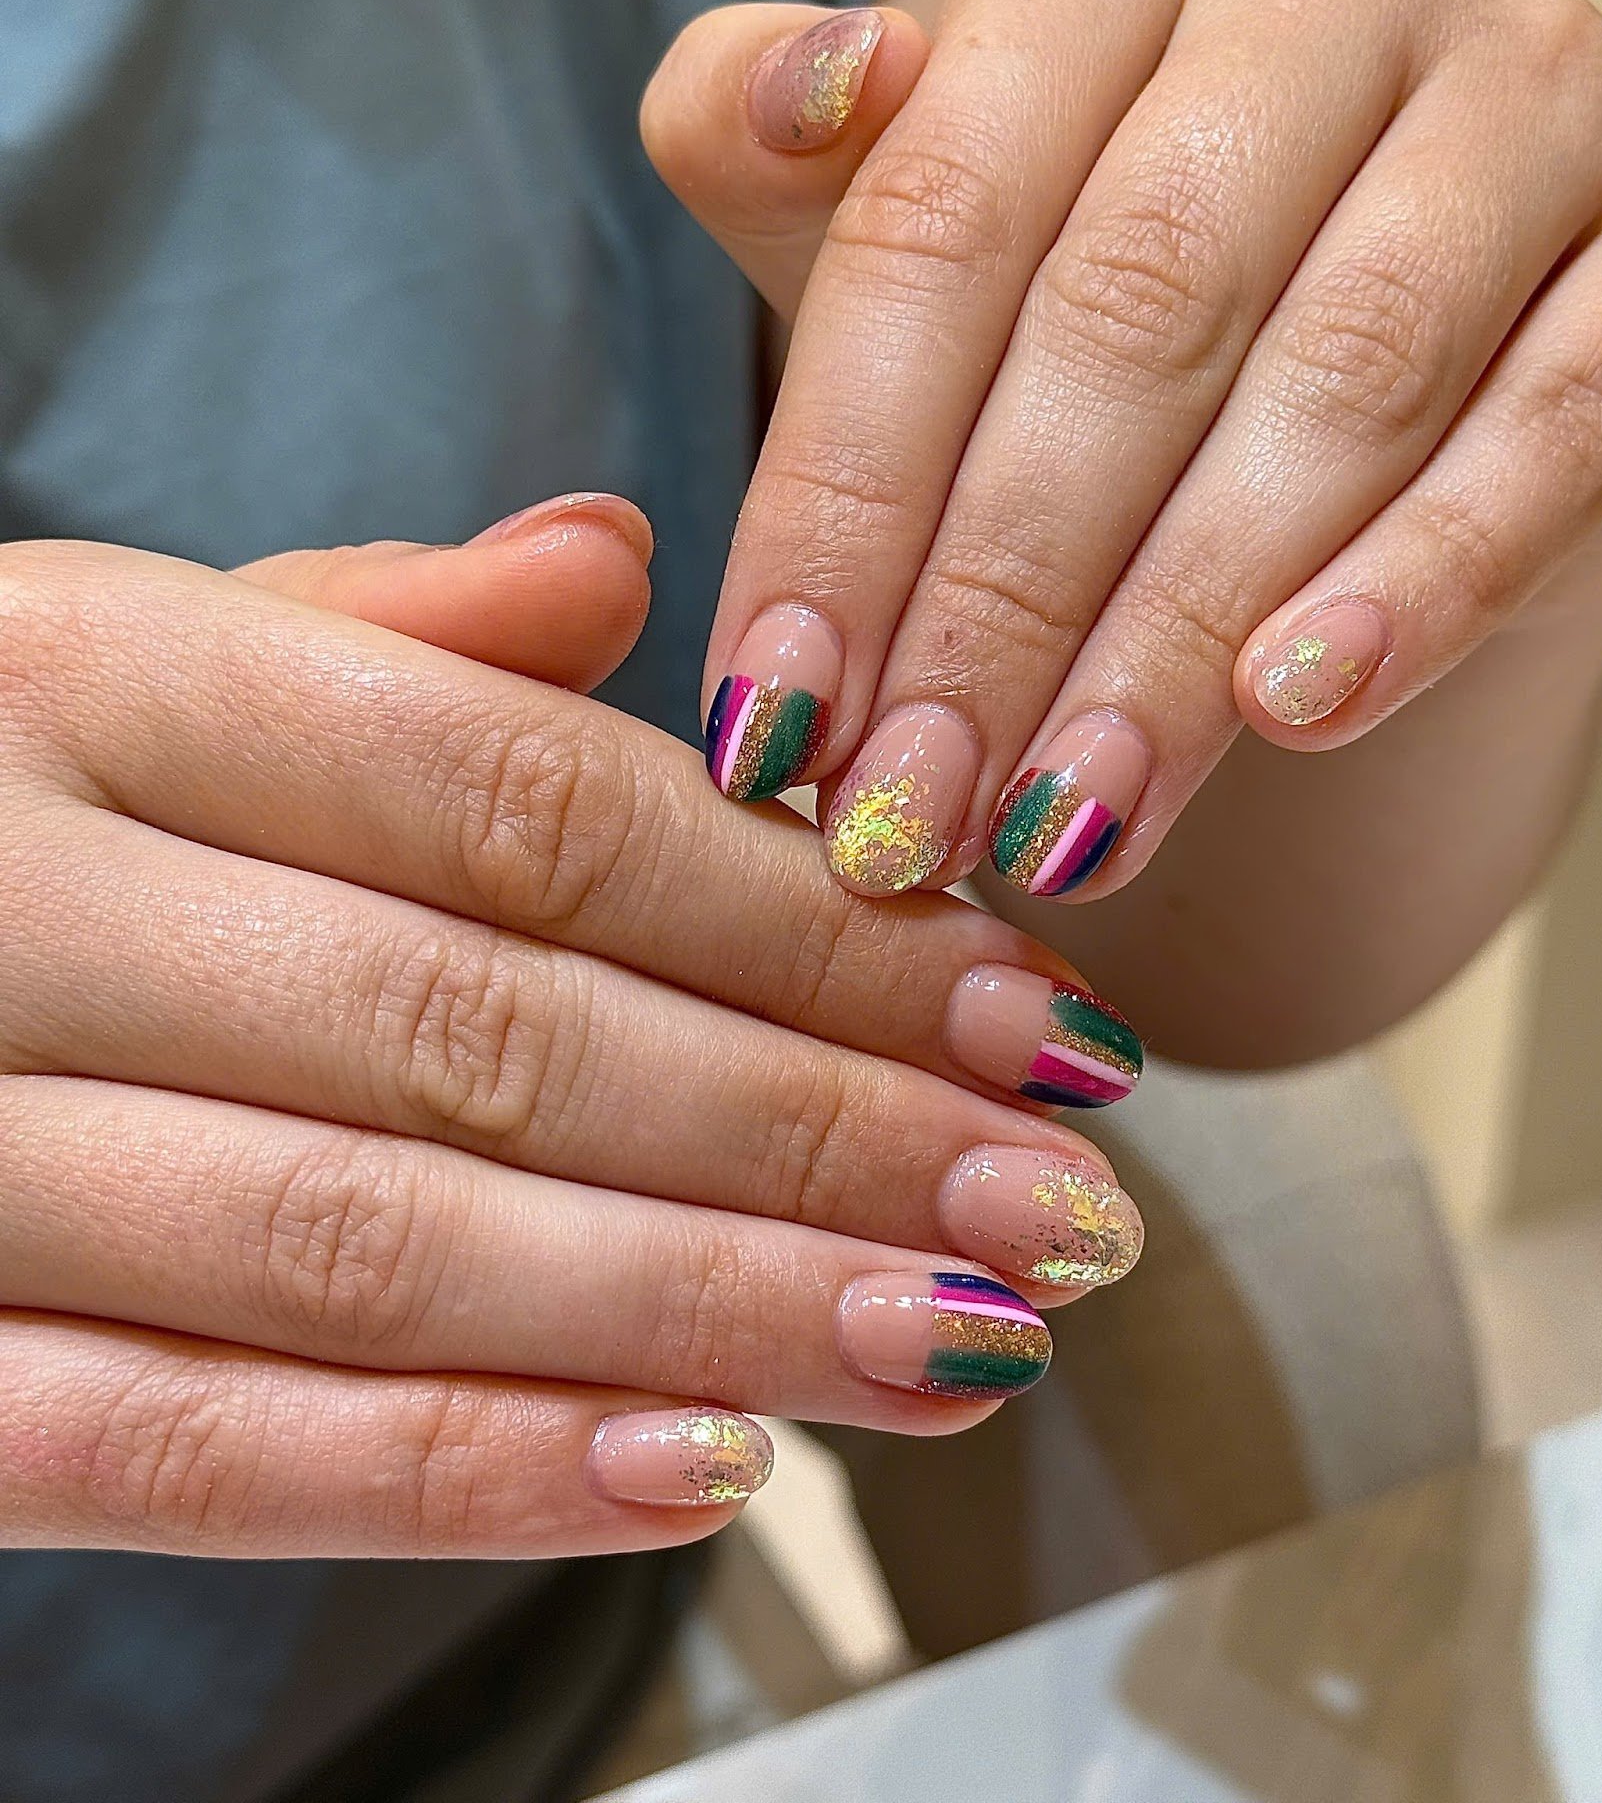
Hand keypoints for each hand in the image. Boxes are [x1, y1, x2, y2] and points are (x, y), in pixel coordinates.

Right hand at [0, 511, 1146, 1559]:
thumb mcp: (120, 649)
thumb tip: (614, 558)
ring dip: (709, 1312)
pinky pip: (185, 1447)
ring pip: (380, 1245)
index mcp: (88, 674)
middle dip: (819, 1135)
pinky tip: (706, 1471)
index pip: (530, 806)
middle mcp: (9, 893)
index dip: (809, 922)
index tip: (1031, 1008)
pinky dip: (458, 1472)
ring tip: (961, 1342)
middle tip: (1066, 1211)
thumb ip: (370, 631)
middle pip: (497, 1031)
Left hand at [649, 0, 1601, 900]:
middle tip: (910, 808)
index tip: (768, 706)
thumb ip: (768, 144)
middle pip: (1137, 309)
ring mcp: (1541, 93)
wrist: (1349, 397)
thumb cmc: (1086, 316)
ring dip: (1183, 631)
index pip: (942, 220)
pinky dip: (1428, 579)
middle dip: (1001, 600)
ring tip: (1070, 811)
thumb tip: (805, 96)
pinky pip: (1563, 421)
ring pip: (1344, 379)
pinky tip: (1299, 709)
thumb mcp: (901, 232)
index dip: (838, 488)